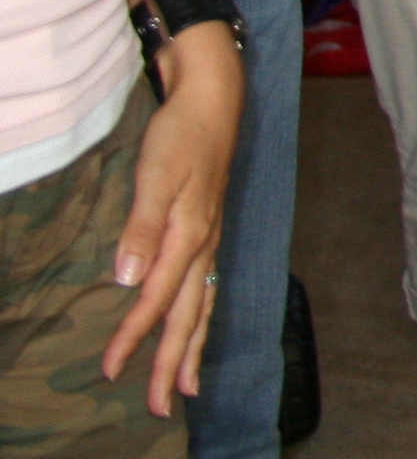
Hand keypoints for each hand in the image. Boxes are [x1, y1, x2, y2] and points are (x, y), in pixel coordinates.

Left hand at [104, 31, 237, 413]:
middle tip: (158, 408)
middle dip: (172, 364)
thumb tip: (128, 281)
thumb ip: (143, 227)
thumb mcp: (157, 175)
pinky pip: (205, 288)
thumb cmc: (181, 133)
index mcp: (189, 235)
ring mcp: (209, 239)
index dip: (133, 337)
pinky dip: (200, 317)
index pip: (156, 299)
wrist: (215, 99)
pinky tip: (196, 326)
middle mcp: (203, 244)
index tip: (109, 371)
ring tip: (186, 386)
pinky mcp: (208, 230)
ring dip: (191, 349)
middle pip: (188, 315)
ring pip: (202, 306)